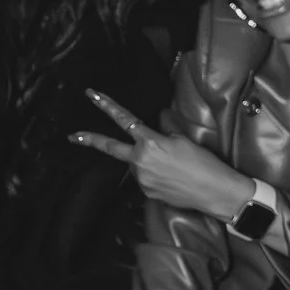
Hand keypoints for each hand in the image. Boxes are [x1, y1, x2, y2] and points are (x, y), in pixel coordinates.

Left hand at [70, 89, 257, 221]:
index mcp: (149, 143)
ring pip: (136, 165)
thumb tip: (159, 120)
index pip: (124, 119)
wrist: (217, 192)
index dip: (106, 105)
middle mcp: (140, 161)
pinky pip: (146, 180)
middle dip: (90, 140)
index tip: (91, 94)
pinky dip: (155, 176)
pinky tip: (173, 179)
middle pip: (111, 148)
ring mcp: (142, 180)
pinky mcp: (148, 194)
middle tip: (73, 136)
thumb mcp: (185, 139)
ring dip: (145, 162)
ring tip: (172, 167)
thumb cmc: (204, 162)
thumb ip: (166, 129)